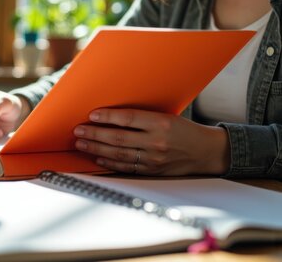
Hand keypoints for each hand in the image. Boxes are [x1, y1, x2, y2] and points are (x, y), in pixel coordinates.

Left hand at [73, 108, 229, 175]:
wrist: (206, 151)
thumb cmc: (183, 129)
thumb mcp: (166, 116)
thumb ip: (142, 117)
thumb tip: (111, 114)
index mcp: (161, 122)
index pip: (128, 118)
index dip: (107, 116)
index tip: (91, 115)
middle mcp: (157, 141)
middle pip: (119, 137)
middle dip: (95, 133)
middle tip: (78, 130)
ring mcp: (154, 159)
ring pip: (119, 153)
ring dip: (96, 147)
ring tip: (81, 142)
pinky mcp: (152, 171)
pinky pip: (126, 166)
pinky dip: (109, 161)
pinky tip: (97, 156)